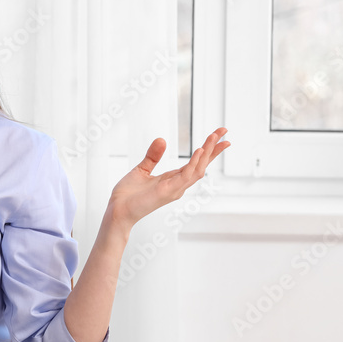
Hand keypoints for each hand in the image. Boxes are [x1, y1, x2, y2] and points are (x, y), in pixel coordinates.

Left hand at [105, 128, 229, 233]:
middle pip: (202, 165)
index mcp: (173, 179)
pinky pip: (185, 176)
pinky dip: (194, 163)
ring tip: (215, 136)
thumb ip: (153, 156)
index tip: (218, 136)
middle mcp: (178, 185)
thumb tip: (162, 139)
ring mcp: (174, 189)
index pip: (196, 163)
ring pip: (198, 169)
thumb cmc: (128, 195)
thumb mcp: (142, 169)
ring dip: (208, 152)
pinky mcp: (167, 191)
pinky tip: (200, 150)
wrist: (117, 210)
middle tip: (224, 131)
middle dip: (214, 148)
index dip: (208, 150)